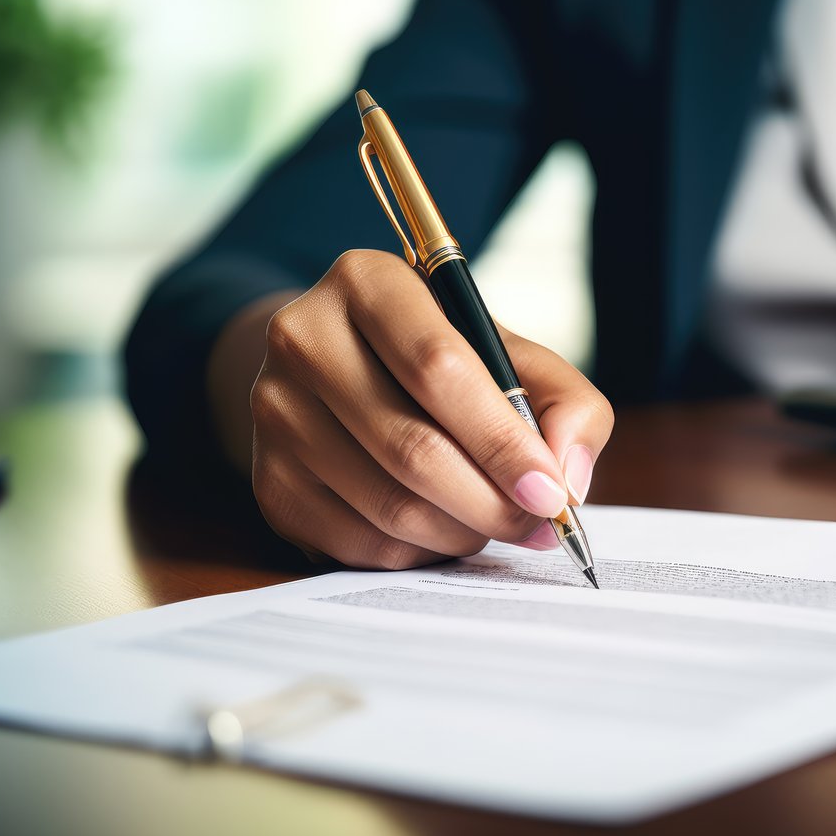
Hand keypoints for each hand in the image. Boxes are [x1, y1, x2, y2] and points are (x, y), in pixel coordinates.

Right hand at [217, 250, 612, 568]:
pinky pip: (359, 542)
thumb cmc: (442, 362)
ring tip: (497, 524)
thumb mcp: (510, 355)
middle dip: (492, 503)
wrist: (343, 372)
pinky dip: (420, 553)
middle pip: (411, 447)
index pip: (437, 367)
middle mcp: (303, 339)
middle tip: (540, 525)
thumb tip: (567, 477)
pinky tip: (445, 531)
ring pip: (388, 505)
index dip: (502, 440)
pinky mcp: (268, 480)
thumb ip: (565, 403)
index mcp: (367, 283)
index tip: (551, 491)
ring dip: (462, 532)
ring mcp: (275, 413)